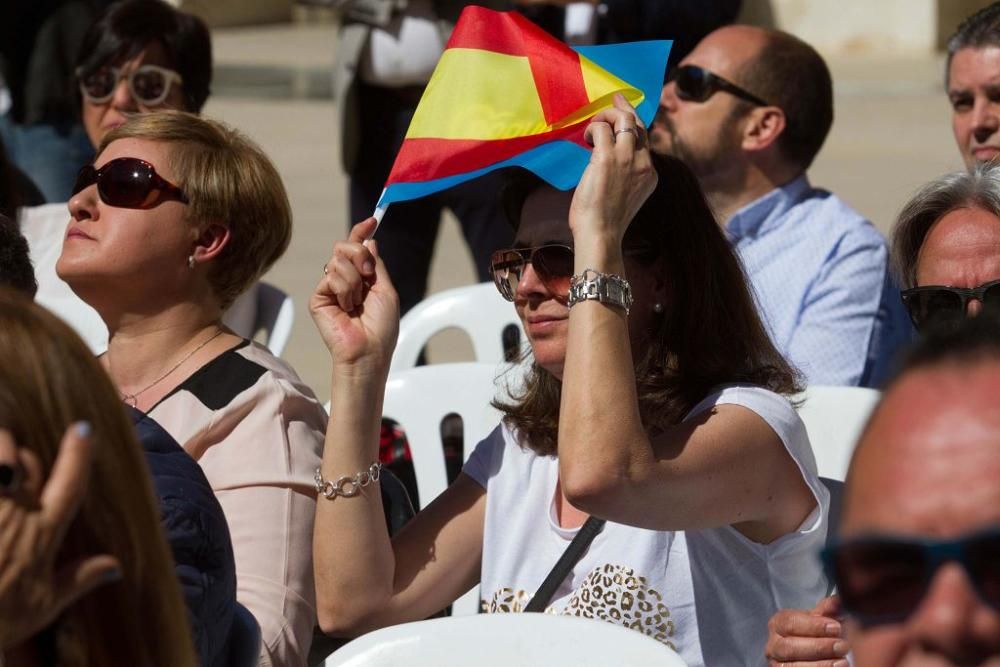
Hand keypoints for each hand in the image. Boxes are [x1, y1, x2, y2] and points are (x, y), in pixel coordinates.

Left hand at [0, 424, 121, 648]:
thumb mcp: (43, 608)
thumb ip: (79, 580)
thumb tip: (115, 566)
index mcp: (42, 532)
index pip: (70, 481)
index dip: (79, 452)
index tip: (83, 429)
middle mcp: (15, 512)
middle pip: (23, 459)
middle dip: (19, 451)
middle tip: (16, 457)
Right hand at [311, 218, 399, 372]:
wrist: (368, 349)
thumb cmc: (381, 327)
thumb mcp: (386, 290)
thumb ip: (376, 264)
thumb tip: (370, 241)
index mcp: (362, 278)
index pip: (358, 248)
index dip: (361, 232)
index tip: (372, 220)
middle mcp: (345, 280)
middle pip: (344, 246)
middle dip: (359, 254)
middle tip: (368, 273)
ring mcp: (330, 288)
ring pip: (338, 260)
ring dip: (355, 281)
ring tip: (357, 304)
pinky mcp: (318, 297)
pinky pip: (331, 276)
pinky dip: (345, 291)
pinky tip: (347, 309)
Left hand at [570, 93, 657, 247]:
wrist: (601, 234)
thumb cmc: (604, 222)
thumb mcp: (623, 196)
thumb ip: (622, 176)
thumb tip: (603, 160)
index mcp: (649, 174)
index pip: (643, 140)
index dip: (633, 124)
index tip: (624, 112)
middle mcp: (643, 163)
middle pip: (638, 124)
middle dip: (625, 109)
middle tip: (615, 98)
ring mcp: (627, 159)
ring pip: (623, 120)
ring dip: (606, 117)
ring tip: (592, 127)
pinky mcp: (608, 158)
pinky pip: (601, 130)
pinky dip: (592, 129)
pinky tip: (585, 138)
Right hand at [765, 596, 849, 666]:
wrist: (812, 654)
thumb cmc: (815, 634)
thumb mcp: (820, 620)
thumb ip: (827, 610)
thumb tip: (838, 600)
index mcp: (778, 624)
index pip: (790, 622)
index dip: (813, 626)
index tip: (836, 628)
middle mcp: (773, 645)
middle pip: (790, 646)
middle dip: (819, 647)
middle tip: (843, 646)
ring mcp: (777, 664)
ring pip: (793, 666)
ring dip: (821, 664)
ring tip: (843, 661)